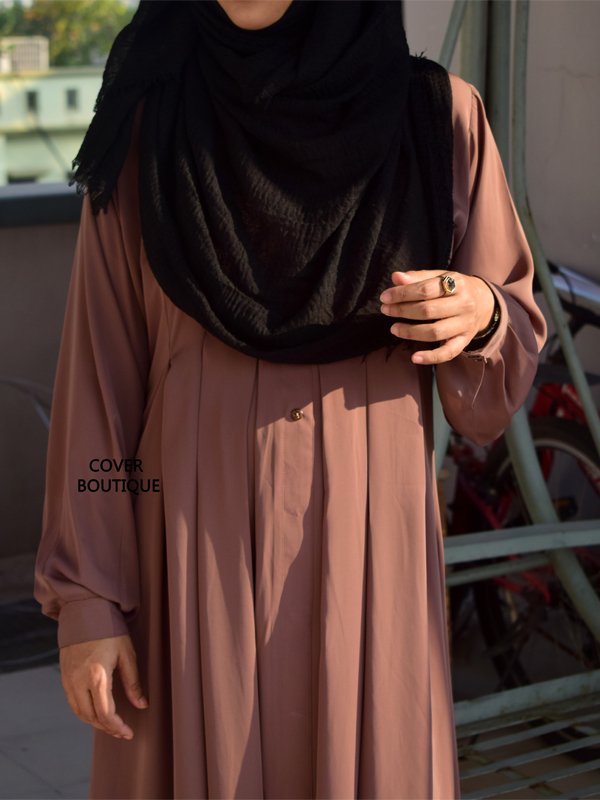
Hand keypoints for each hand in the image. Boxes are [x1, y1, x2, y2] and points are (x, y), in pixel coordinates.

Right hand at [59, 634, 147, 739]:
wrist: (85, 612)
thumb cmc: (109, 630)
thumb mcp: (127, 654)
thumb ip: (133, 682)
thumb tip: (142, 705)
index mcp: (97, 675)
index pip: (105, 713)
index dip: (117, 727)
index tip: (129, 733)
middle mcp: (79, 681)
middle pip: (91, 717)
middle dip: (108, 728)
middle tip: (123, 731)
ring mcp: (69, 680)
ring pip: (80, 713)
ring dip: (96, 722)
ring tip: (112, 725)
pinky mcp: (64, 676)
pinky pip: (73, 703)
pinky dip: (85, 712)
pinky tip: (97, 712)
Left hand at [379, 269, 496, 364]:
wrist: (484, 303)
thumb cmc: (454, 288)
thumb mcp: (440, 277)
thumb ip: (417, 278)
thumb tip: (396, 277)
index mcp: (457, 283)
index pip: (426, 289)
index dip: (402, 293)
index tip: (385, 297)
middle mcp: (464, 304)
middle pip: (428, 311)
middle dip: (402, 311)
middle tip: (385, 310)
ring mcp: (465, 324)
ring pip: (435, 332)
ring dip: (410, 332)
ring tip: (394, 328)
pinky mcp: (464, 341)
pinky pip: (448, 352)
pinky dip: (431, 357)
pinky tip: (414, 358)